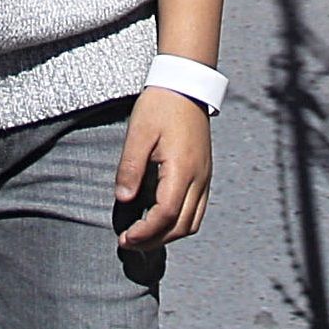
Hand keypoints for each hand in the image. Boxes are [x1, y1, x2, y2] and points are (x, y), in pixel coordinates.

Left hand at [114, 88, 212, 248]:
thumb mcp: (138, 133)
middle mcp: (199, 178)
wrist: (185, 86)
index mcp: (182, 169)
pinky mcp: (205, 174)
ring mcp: (205, 177)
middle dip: (155, 240)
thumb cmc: (160, 106)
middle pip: (182, 226)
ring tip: (144, 236)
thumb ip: (130, 168)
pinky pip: (197, 210)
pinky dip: (179, 223)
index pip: (166, 215)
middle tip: (129, 243)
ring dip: (169, 235)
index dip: (145, 233)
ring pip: (193, 222)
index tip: (124, 238)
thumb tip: (123, 199)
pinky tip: (160, 220)